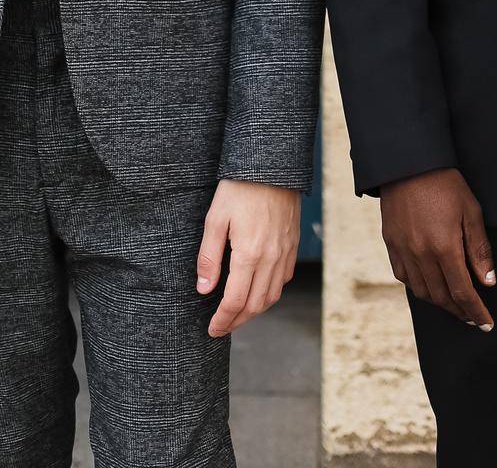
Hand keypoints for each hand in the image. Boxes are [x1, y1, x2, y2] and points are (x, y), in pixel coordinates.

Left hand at [196, 179, 300, 336]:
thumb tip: (204, 289)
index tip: (212, 329)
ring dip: (254, 311)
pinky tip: (258, 291)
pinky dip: (270, 293)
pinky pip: (284, 279)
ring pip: (272, 295)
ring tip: (238, 315)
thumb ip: (209, 256)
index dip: (223, 320)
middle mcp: (271, 258)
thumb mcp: (215, 218)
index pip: (236, 301)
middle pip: (256, 305)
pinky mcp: (292, 245)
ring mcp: (285, 253)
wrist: (272, 166)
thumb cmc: (240, 188)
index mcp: (249, 254)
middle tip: (222, 327)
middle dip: (237, 321)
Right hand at [380, 167, 495, 329]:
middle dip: (460, 311)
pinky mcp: (391, 243)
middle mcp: (422, 254)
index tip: (486, 323)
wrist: (408, 163)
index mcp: (445, 247)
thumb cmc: (445, 184)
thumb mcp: (471, 211)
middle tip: (473, 317)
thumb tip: (487, 282)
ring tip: (454, 304)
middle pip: (442, 297)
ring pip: (422, 291)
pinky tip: (429, 285)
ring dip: (440, 303)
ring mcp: (403, 250)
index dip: (476, 312)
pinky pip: (404, 276)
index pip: (463, 292)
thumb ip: (479, 250)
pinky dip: (418, 287)